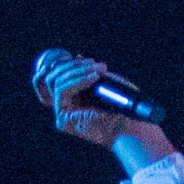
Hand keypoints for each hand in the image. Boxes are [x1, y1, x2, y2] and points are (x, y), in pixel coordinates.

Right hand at [29, 50, 167, 158]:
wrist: (129, 127)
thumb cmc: (121, 107)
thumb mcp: (105, 81)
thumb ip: (89, 70)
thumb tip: (76, 56)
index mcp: (73, 96)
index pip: (59, 75)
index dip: (69, 64)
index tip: (86, 59)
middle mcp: (65, 105)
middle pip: (55, 76)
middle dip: (74, 66)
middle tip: (93, 63)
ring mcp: (62, 113)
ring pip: (57, 81)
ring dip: (77, 72)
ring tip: (97, 71)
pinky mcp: (62, 119)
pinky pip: (61, 91)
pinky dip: (77, 80)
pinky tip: (93, 78)